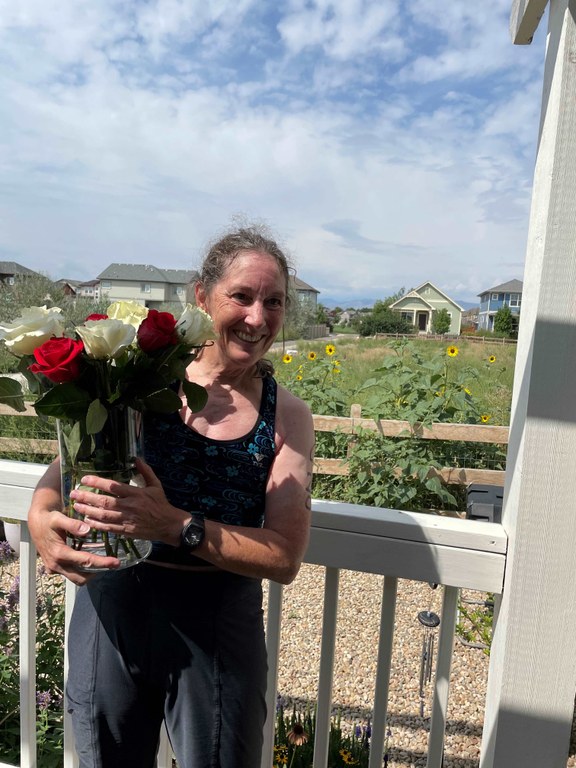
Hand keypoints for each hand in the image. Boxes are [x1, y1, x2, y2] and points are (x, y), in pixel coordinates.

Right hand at [28, 508, 120, 585]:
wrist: (36, 522)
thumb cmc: (49, 519)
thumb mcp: (59, 518)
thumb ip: (72, 524)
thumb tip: (87, 530)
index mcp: (59, 554)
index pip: (85, 562)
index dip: (102, 563)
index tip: (116, 562)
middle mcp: (56, 565)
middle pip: (81, 577)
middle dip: (97, 572)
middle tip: (112, 564)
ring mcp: (54, 568)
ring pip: (76, 578)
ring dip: (89, 573)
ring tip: (102, 562)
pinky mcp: (54, 568)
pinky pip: (70, 574)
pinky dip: (80, 570)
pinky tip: (89, 559)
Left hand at [69, 458, 185, 546]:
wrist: (168, 525)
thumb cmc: (161, 503)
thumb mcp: (155, 485)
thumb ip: (145, 471)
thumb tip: (137, 458)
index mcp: (136, 493)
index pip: (113, 486)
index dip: (98, 482)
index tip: (84, 479)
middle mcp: (130, 506)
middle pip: (104, 502)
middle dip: (86, 497)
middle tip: (73, 493)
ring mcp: (127, 519)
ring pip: (103, 515)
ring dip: (87, 511)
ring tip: (75, 506)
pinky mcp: (126, 531)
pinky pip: (108, 527)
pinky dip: (96, 524)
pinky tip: (87, 520)